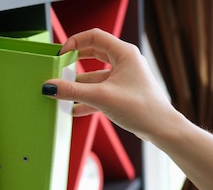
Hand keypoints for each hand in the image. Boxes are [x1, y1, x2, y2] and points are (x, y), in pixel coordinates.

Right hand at [43, 28, 212, 189]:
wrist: (162, 129)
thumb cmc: (142, 108)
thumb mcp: (102, 98)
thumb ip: (73, 92)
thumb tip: (50, 87)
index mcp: (124, 53)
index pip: (94, 36)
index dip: (75, 42)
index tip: (61, 55)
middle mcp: (125, 62)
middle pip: (93, 54)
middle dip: (75, 63)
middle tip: (59, 68)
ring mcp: (124, 79)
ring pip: (95, 76)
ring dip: (79, 85)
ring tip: (63, 94)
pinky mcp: (122, 95)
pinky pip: (100, 92)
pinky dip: (87, 99)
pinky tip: (74, 110)